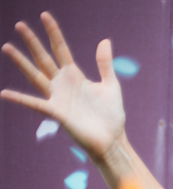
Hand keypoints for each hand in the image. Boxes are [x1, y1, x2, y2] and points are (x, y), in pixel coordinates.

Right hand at [1, 12, 124, 160]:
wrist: (113, 139)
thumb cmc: (111, 115)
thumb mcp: (111, 85)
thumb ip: (104, 64)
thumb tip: (104, 40)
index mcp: (75, 76)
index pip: (61, 49)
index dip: (54, 33)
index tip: (45, 15)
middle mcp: (62, 84)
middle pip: (44, 58)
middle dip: (33, 42)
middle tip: (20, 25)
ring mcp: (58, 98)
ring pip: (36, 76)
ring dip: (22, 63)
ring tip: (7, 47)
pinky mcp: (57, 113)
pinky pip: (35, 104)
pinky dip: (20, 99)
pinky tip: (4, 93)